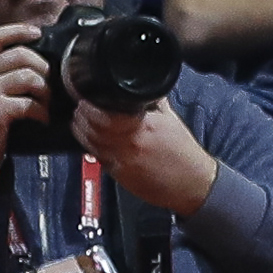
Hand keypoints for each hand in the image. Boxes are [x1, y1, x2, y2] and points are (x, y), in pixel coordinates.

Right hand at [0, 21, 47, 186]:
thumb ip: (3, 74)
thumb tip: (38, 61)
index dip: (18, 31)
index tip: (38, 33)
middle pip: (20, 54)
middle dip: (43, 66)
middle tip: (50, 82)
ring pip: (28, 76)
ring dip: (45, 90)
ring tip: (46, 103)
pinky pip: (29, 103)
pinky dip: (41, 112)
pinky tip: (42, 119)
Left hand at [69, 89, 219, 213]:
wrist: (191, 183)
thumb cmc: (183, 153)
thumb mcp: (171, 119)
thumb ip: (154, 102)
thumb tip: (141, 89)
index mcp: (144, 126)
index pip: (107, 115)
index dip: (91, 107)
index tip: (87, 99)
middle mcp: (130, 144)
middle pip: (94, 129)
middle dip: (82, 117)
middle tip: (81, 109)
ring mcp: (122, 161)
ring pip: (91, 144)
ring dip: (81, 131)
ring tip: (80, 122)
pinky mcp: (119, 176)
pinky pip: (98, 158)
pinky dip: (91, 147)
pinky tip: (92, 140)